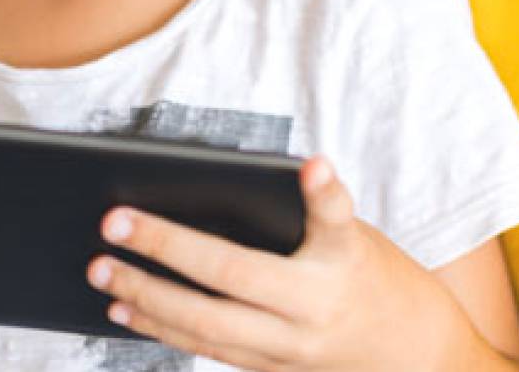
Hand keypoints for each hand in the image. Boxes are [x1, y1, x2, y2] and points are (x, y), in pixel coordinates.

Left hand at [86, 157, 481, 370]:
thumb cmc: (374, 279)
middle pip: (232, 284)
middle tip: (112, 225)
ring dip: (148, 301)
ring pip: (210, 330)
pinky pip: (211, 352)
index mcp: (344, 263)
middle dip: (165, 255)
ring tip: (103, 273)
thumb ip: (308, 214)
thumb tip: (246, 183)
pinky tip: (128, 310)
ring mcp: (292, 351)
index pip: (330, 219)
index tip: (314, 166)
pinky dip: (165, 330)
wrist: (415, 357)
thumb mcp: (355, 237)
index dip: (324, 191)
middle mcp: (315, 311)